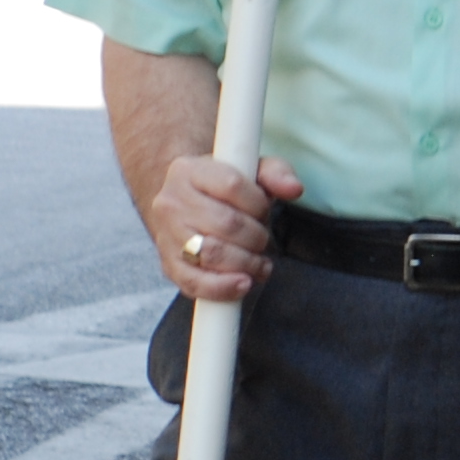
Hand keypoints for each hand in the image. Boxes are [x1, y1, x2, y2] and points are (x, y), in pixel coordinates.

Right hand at [150, 152, 303, 302]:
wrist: (186, 207)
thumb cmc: (225, 190)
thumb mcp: (251, 171)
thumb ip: (276, 174)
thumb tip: (294, 189)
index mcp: (188, 170)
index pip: (232, 185)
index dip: (258, 203)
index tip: (264, 210)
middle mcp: (171, 202)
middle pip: (226, 223)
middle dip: (257, 236)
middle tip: (263, 239)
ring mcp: (166, 235)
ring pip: (212, 254)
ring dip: (247, 263)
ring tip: (259, 263)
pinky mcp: (168, 265)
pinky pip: (194, 283)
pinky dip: (224, 288)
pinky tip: (244, 283)